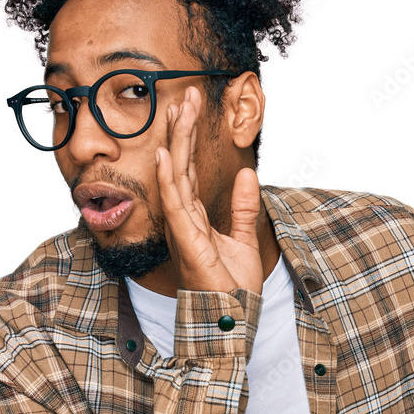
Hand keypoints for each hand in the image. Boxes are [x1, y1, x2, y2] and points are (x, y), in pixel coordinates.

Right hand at [155, 86, 262, 293]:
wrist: (231, 319)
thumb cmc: (232, 289)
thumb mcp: (244, 240)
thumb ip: (243, 208)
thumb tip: (247, 174)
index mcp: (195, 219)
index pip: (189, 171)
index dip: (189, 139)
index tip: (190, 108)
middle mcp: (184, 220)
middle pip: (180, 166)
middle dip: (182, 129)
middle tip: (184, 94)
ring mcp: (182, 229)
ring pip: (175, 177)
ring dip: (176, 143)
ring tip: (178, 109)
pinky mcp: (187, 241)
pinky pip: (174, 205)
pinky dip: (169, 179)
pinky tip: (166, 155)